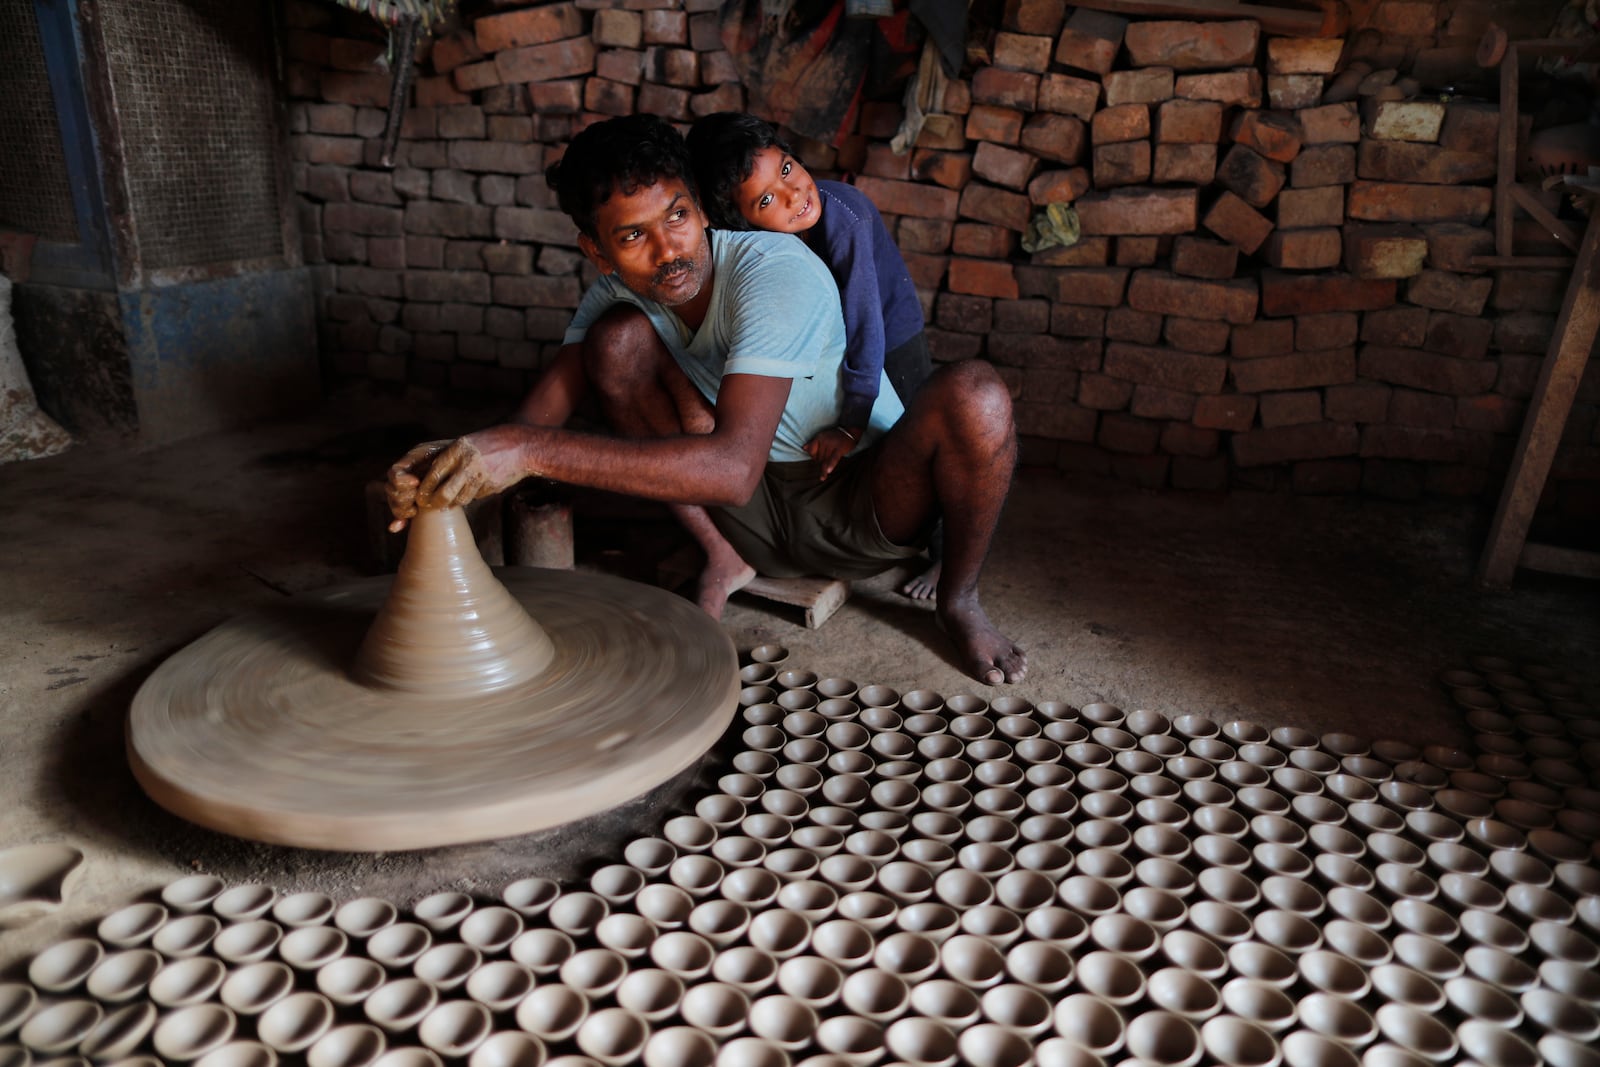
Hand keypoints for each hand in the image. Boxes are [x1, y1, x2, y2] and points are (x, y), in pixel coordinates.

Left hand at [384, 427, 529, 530]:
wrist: (521, 446)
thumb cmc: (489, 443)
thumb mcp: (466, 444)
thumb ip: (450, 460)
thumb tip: (432, 478)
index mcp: (458, 450)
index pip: (435, 474)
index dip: (425, 488)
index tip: (421, 495)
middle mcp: (468, 464)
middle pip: (445, 493)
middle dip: (435, 503)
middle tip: (431, 505)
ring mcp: (481, 477)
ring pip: (460, 499)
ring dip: (453, 502)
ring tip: (449, 501)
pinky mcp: (492, 487)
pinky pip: (475, 496)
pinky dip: (471, 495)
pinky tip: (473, 489)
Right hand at [385, 439, 452, 531]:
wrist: (466, 465)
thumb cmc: (454, 457)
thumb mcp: (442, 454)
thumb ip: (429, 462)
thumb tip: (416, 481)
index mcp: (410, 464)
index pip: (394, 473)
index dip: (401, 480)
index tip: (416, 483)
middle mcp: (405, 479)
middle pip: (391, 490)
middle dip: (402, 497)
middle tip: (416, 498)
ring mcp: (408, 493)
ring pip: (394, 503)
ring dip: (401, 509)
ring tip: (414, 511)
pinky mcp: (414, 506)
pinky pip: (400, 516)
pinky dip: (398, 522)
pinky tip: (397, 527)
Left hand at [802, 426, 859, 480]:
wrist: (850, 432)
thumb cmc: (835, 437)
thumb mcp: (823, 437)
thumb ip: (813, 443)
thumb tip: (803, 448)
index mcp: (819, 437)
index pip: (811, 451)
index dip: (814, 456)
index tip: (818, 457)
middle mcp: (824, 440)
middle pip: (819, 457)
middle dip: (822, 460)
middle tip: (828, 458)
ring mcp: (832, 444)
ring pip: (825, 460)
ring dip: (826, 466)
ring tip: (825, 473)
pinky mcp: (839, 449)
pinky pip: (833, 459)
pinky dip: (831, 465)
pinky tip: (828, 472)